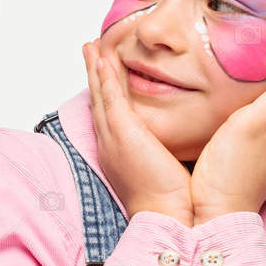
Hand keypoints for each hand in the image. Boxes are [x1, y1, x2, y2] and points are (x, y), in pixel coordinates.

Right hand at [84, 40, 193, 222]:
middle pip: (98, 101)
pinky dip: (104, 79)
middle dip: (93, 74)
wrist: (167, 218)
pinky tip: (101, 61)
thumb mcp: (164, 172)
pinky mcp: (123, 134)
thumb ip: (165, 153)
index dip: (104, 92)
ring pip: (101, 95)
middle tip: (89, 50)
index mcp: (119, 153)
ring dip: (95, 69)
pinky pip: (110, 99)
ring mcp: (113, 138)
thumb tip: (177, 146)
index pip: (109, 114)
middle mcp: (110, 143)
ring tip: (90, 47)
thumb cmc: (171, 203)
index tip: (103, 73)